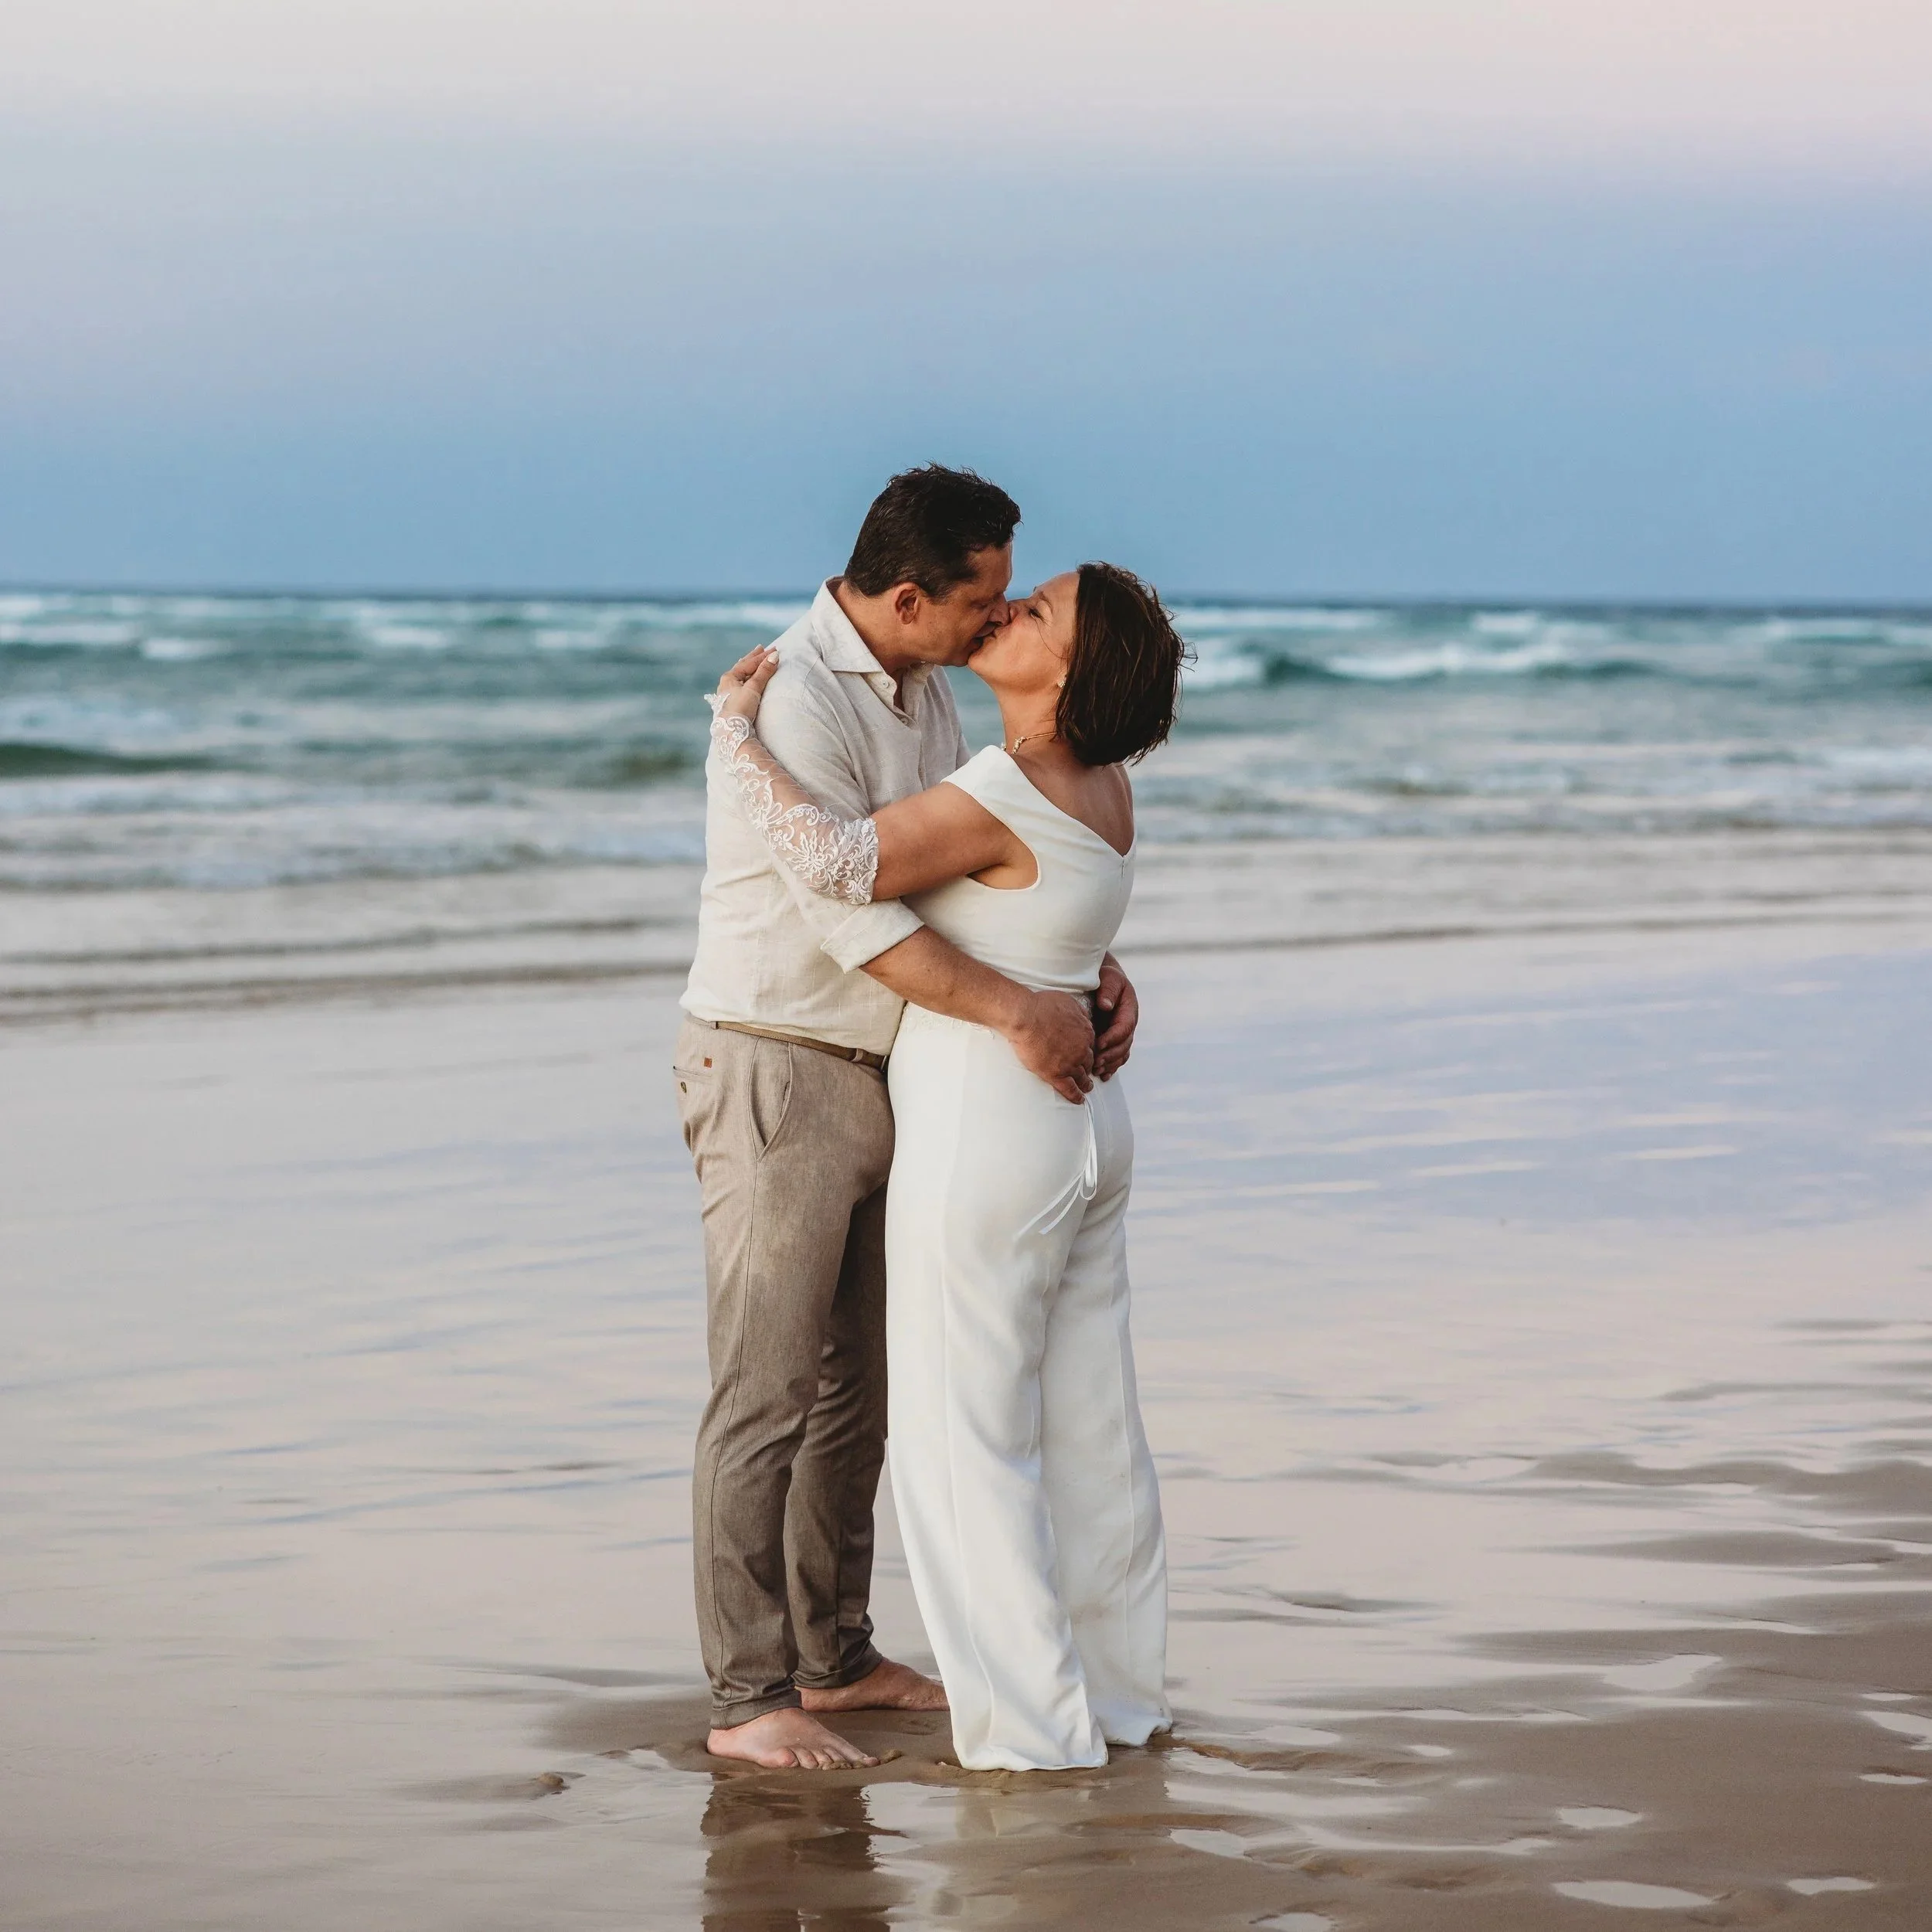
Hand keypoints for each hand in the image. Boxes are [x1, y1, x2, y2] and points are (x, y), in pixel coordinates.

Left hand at [716, 646, 779, 720]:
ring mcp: (728, 694)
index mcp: (729, 677)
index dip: (762, 656)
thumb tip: (774, 656)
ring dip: (749, 668)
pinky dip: (747, 679)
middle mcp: (726, 684)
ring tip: (753, 661)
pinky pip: (740, 685)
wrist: (732, 731)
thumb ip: (764, 672)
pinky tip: (746, 680)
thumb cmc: (741, 708)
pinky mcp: (732, 703)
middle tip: (761, 648)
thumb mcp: (753, 688)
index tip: (775, 650)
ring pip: (741, 676)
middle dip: (753, 658)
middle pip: (742, 667)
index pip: (748, 663)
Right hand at [1005, 989, 1095, 1103]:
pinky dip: (1076, 1096)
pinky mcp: (1056, 1074)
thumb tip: (1086, 1017)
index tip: (1085, 1054)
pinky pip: (1070, 1089)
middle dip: (1088, 1067)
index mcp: (1085, 1032)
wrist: (1026, 1017)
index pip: (1091, 1045)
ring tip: (1086, 1088)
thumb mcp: (1069, 1002)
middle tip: (1087, 1072)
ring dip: (1085, 1083)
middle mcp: (1082, 1049)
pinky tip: (1079, 1100)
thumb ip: (1080, 1012)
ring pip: (1082, 1077)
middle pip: (1089, 1062)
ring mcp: (1070, 1063)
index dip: (1088, 1050)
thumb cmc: (1042, 1006)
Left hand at [1094, 958, 1138, 1080]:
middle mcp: (1128, 1024)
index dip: (1112, 1038)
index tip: (1098, 1045)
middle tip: (1095, 1063)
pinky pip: (1117, 1056)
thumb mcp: (1109, 978)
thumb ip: (1108, 991)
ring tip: (1097, 1071)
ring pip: (1122, 1053)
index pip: (1123, 1028)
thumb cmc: (1106, 977)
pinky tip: (1103, 1075)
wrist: (1104, 978)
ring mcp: (1122, 1033)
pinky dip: (1111, 1066)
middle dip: (1110, 1055)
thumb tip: (1105, 1006)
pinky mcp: (1114, 1039)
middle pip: (1124, 1045)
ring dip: (1111, 1064)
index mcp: (1129, 1010)